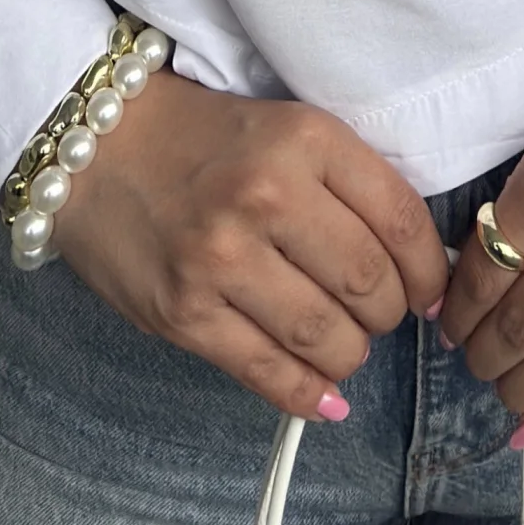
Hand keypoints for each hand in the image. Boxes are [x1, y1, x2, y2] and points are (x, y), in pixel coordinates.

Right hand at [47, 72, 453, 420]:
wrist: (96, 147)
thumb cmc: (202, 139)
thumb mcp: (286, 129)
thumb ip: (349, 186)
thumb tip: (422, 269)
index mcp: (304, 138)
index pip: (401, 221)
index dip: (427, 271)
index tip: (427, 289)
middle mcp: (266, 196)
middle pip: (370, 286)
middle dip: (387, 314)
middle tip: (375, 312)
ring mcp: (221, 259)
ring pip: (327, 338)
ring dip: (349, 354)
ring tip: (340, 340)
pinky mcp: (184, 313)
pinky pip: (268, 373)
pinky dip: (307, 394)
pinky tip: (324, 396)